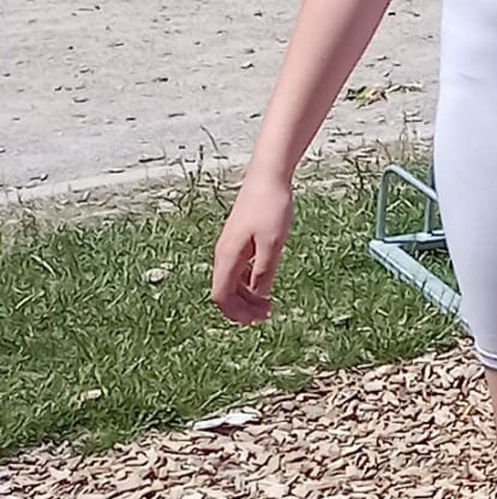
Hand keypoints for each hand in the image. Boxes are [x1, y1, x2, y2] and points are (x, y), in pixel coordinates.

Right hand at [211, 170, 294, 323]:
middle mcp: (223, 253)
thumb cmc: (271, 207)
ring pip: (231, 282)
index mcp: (228, 256)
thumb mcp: (273, 242)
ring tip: (266, 305)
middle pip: (224, 292)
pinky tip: (263, 285)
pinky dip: (248, 282)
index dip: (236, 313)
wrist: (267, 178)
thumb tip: (258, 294)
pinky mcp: (239, 240)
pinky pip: (237, 270)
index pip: (222, 295)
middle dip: (242, 308)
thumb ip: (264, 270)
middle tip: (265, 316)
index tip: (257, 320)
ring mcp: (230, 247)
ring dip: (246, 297)